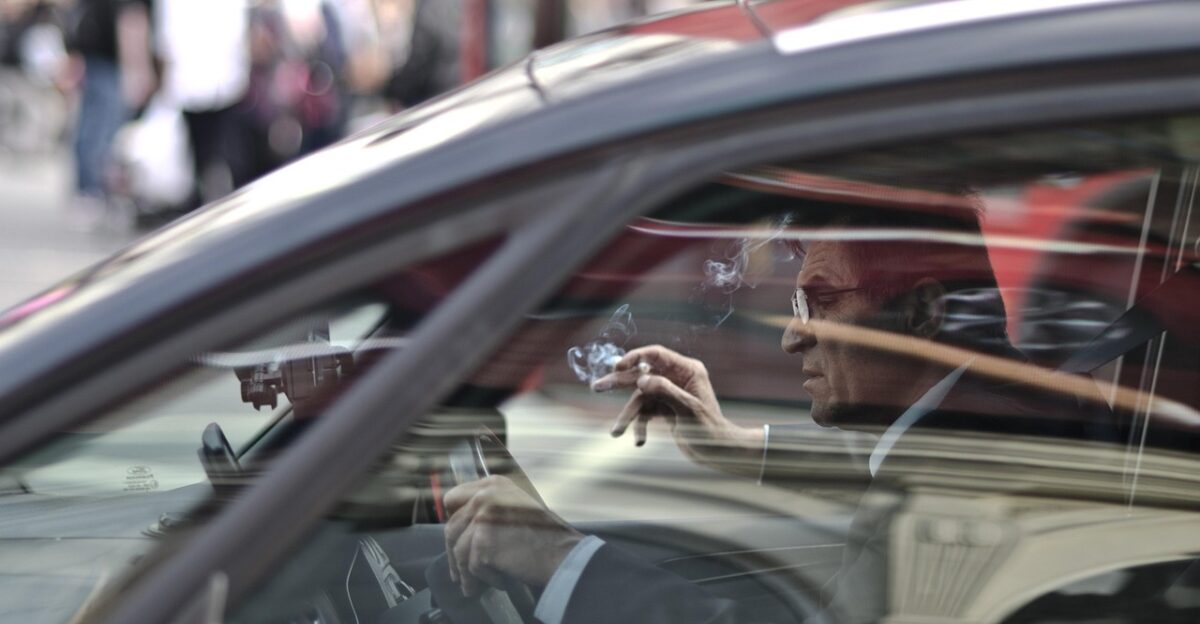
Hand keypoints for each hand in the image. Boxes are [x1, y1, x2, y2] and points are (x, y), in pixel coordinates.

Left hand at [444, 476, 583, 596]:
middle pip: (452, 528)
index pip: (453, 498)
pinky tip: (500, 581)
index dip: (454, 521)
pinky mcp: (483, 542)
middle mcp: (485, 494)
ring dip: (466, 572)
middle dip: (454, 554)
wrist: (562, 553)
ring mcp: (483, 517)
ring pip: (458, 551)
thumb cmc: (544, 536)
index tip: (455, 539)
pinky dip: (485, 579)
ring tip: (475, 585)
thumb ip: (488, 508)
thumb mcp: (514, 507)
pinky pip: (472, 567)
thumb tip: (459, 529)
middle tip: (458, 574)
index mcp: (492, 483)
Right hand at [592, 345, 764, 474]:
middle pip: (642, 376)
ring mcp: (669, 393)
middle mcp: (676, 378)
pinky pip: (645, 413)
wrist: (718, 451)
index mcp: (687, 370)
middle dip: (619, 384)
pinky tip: (639, 441)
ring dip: (628, 416)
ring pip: (640, 399)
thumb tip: (641, 380)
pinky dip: (640, 426)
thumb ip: (665, 391)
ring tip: (615, 432)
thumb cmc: (709, 428)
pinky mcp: (664, 409)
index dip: (635, 358)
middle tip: (597, 387)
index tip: (617, 367)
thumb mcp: (688, 408)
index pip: (656, 356)